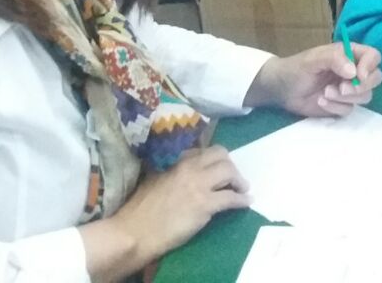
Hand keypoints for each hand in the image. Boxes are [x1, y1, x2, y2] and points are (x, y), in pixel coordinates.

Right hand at [89, 146, 249, 278]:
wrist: (136, 231)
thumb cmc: (139, 209)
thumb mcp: (152, 178)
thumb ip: (167, 169)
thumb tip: (177, 170)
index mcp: (176, 160)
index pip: (202, 151)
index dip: (213, 159)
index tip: (216, 167)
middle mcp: (189, 168)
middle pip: (220, 155)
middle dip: (230, 164)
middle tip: (232, 177)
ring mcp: (198, 185)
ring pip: (229, 172)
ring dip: (239, 180)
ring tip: (242, 188)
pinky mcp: (205, 205)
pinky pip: (231, 198)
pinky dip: (241, 200)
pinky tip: (246, 202)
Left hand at [245, 42, 381, 116]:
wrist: (281, 90)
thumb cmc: (296, 68)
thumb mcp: (313, 60)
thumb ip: (334, 60)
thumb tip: (354, 72)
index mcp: (348, 54)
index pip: (373, 56)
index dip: (370, 66)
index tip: (359, 76)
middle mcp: (352, 71)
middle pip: (376, 78)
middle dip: (362, 86)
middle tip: (344, 89)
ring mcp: (348, 89)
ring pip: (365, 96)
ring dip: (346, 98)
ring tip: (325, 93)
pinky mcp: (341, 105)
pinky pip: (350, 110)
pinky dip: (336, 107)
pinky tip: (320, 101)